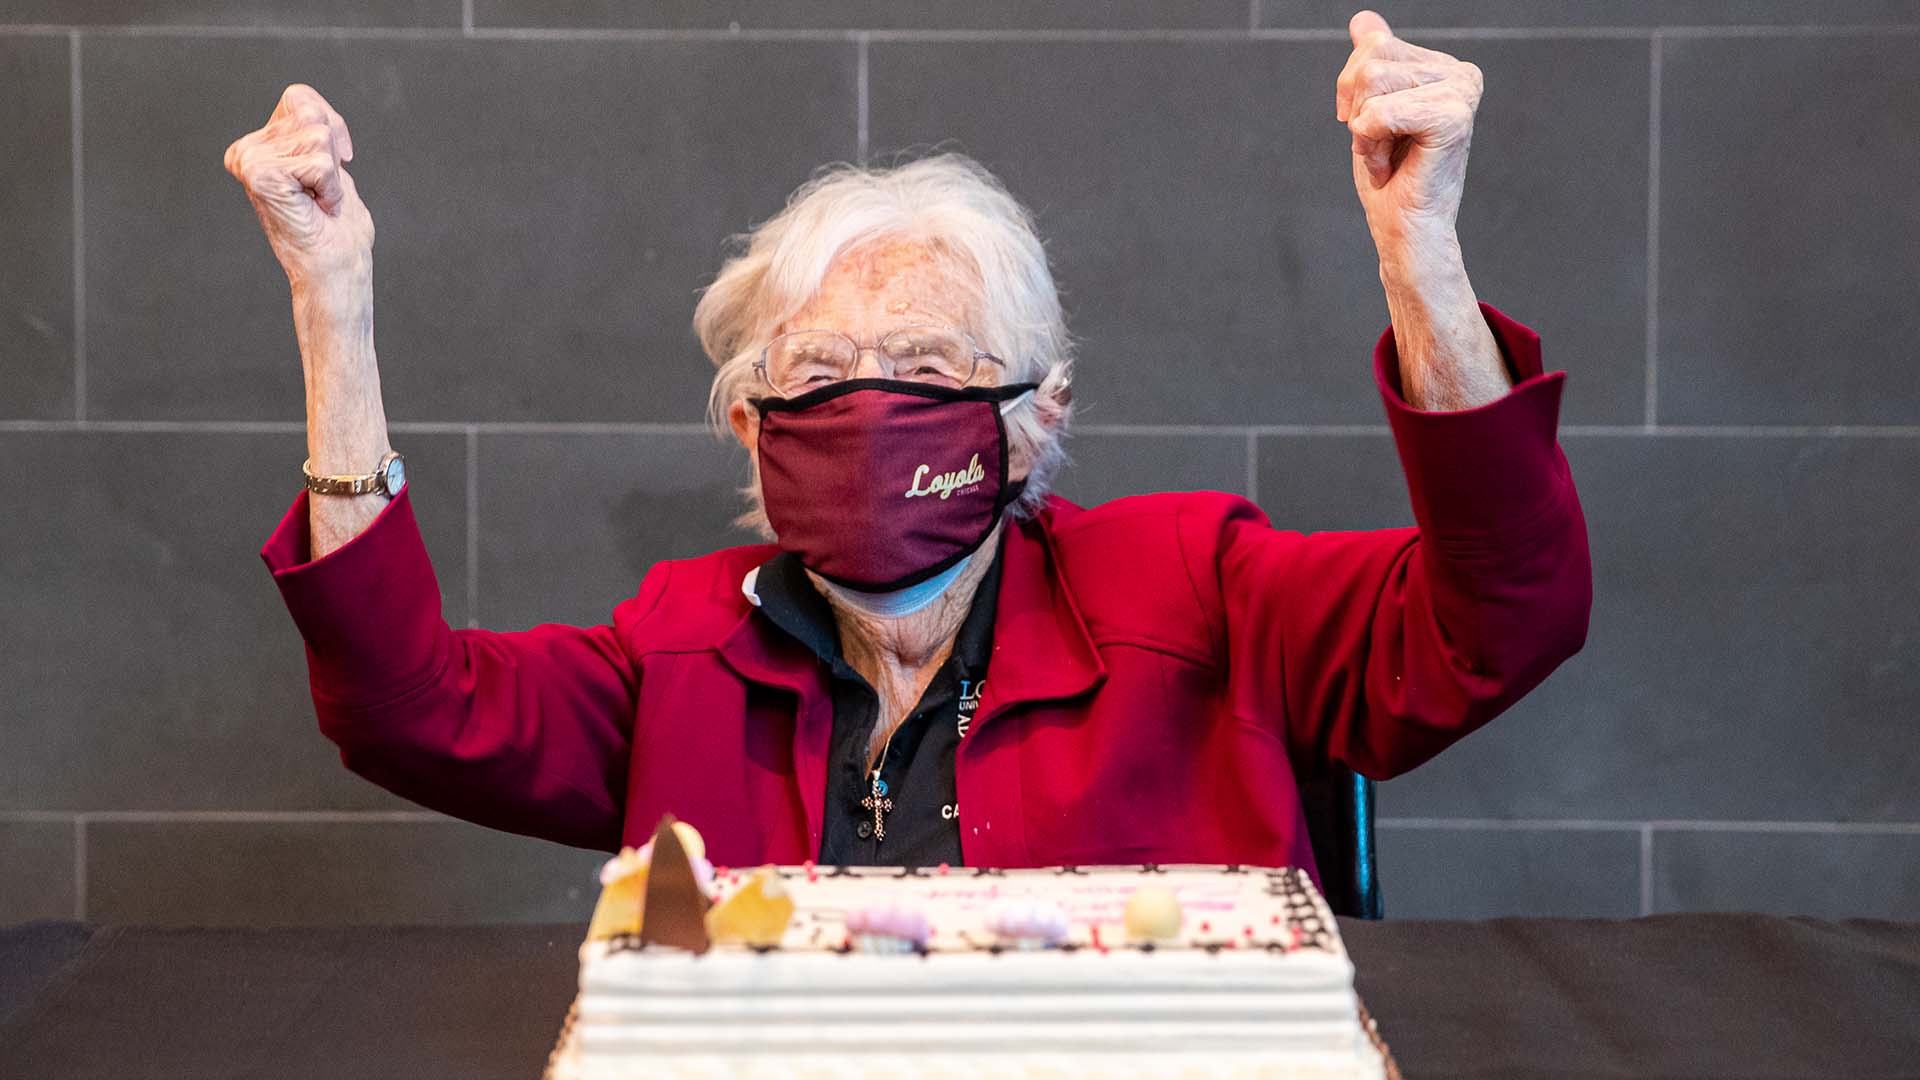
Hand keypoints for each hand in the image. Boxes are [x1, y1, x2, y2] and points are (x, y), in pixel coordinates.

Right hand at [223, 83, 373, 294]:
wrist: (334, 268)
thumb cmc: (336, 225)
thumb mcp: (329, 164)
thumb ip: (314, 130)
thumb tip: (312, 107)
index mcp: (257, 146)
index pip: (300, 97)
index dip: (332, 125)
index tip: (334, 166)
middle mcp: (247, 151)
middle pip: (312, 114)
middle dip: (333, 154)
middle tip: (322, 190)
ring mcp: (250, 162)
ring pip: (319, 136)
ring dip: (333, 175)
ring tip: (319, 200)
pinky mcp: (261, 176)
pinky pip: (320, 163)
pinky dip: (332, 188)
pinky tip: (319, 208)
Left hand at [1335, 10, 1483, 242]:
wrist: (1406, 231)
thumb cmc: (1392, 179)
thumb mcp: (1370, 110)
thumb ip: (1372, 62)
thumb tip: (1365, 21)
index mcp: (1445, 68)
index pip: (1374, 47)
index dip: (1355, 94)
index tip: (1379, 131)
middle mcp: (1461, 74)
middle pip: (1369, 61)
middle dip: (1357, 110)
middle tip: (1382, 146)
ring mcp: (1461, 93)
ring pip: (1370, 83)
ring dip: (1364, 131)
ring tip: (1389, 156)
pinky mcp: (1453, 117)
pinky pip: (1377, 113)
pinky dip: (1370, 145)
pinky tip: (1392, 166)